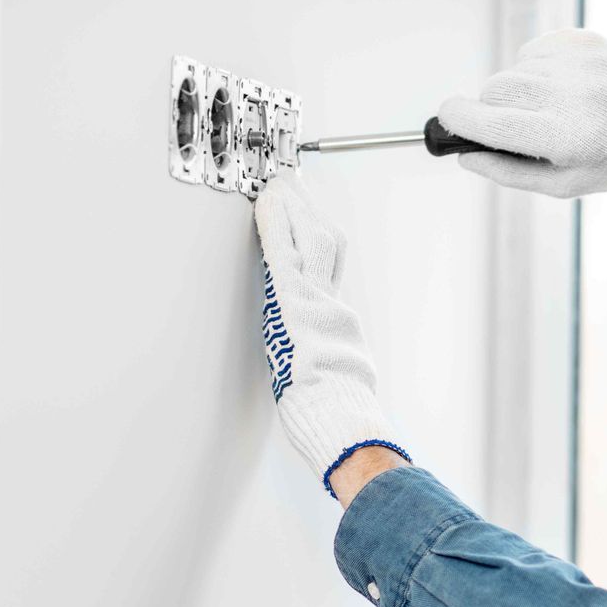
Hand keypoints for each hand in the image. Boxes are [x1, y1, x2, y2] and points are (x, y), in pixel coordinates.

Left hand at [252, 174, 408, 498]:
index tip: (311, 223)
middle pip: (327, 246)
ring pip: (311, 238)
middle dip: (310, 215)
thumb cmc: (337, 418)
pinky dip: (275, 224)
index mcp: (340, 328)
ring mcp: (314, 300)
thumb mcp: (339, 389)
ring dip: (293, 209)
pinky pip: (284, 250)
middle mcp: (332, 308)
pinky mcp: (294, 300)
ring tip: (279, 188)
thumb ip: (331, 372)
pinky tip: (266, 205)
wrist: (340, 419)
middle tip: (295, 190)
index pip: (331, 275)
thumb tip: (327, 375)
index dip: (320, 244)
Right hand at [436, 27, 606, 198]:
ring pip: (513, 70)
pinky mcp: (584, 39)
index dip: (462, 118)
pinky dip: (536, 72)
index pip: (498, 122)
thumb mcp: (562, 185)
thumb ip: (508, 172)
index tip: (446, 116)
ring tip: (551, 109)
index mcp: (573, 137)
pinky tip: (563, 88)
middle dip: (493, 109)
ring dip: (518, 91)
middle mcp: (578, 93)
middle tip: (518, 127)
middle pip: (497, 91)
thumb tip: (463, 153)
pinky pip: (532, 52)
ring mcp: (582, 61)